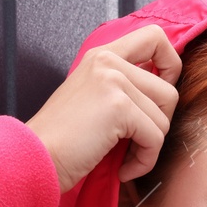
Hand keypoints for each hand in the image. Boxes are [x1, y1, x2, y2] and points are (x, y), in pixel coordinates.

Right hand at [26, 23, 182, 192]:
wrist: (35, 158)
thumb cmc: (62, 140)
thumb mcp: (92, 99)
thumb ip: (122, 88)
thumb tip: (163, 94)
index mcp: (102, 56)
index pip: (155, 37)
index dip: (171, 65)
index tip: (160, 97)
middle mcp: (109, 61)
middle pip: (169, 89)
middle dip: (159, 123)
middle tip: (135, 143)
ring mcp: (114, 81)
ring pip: (164, 116)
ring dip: (149, 147)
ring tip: (124, 158)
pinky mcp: (118, 107)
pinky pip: (155, 137)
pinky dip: (144, 161)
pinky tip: (123, 169)